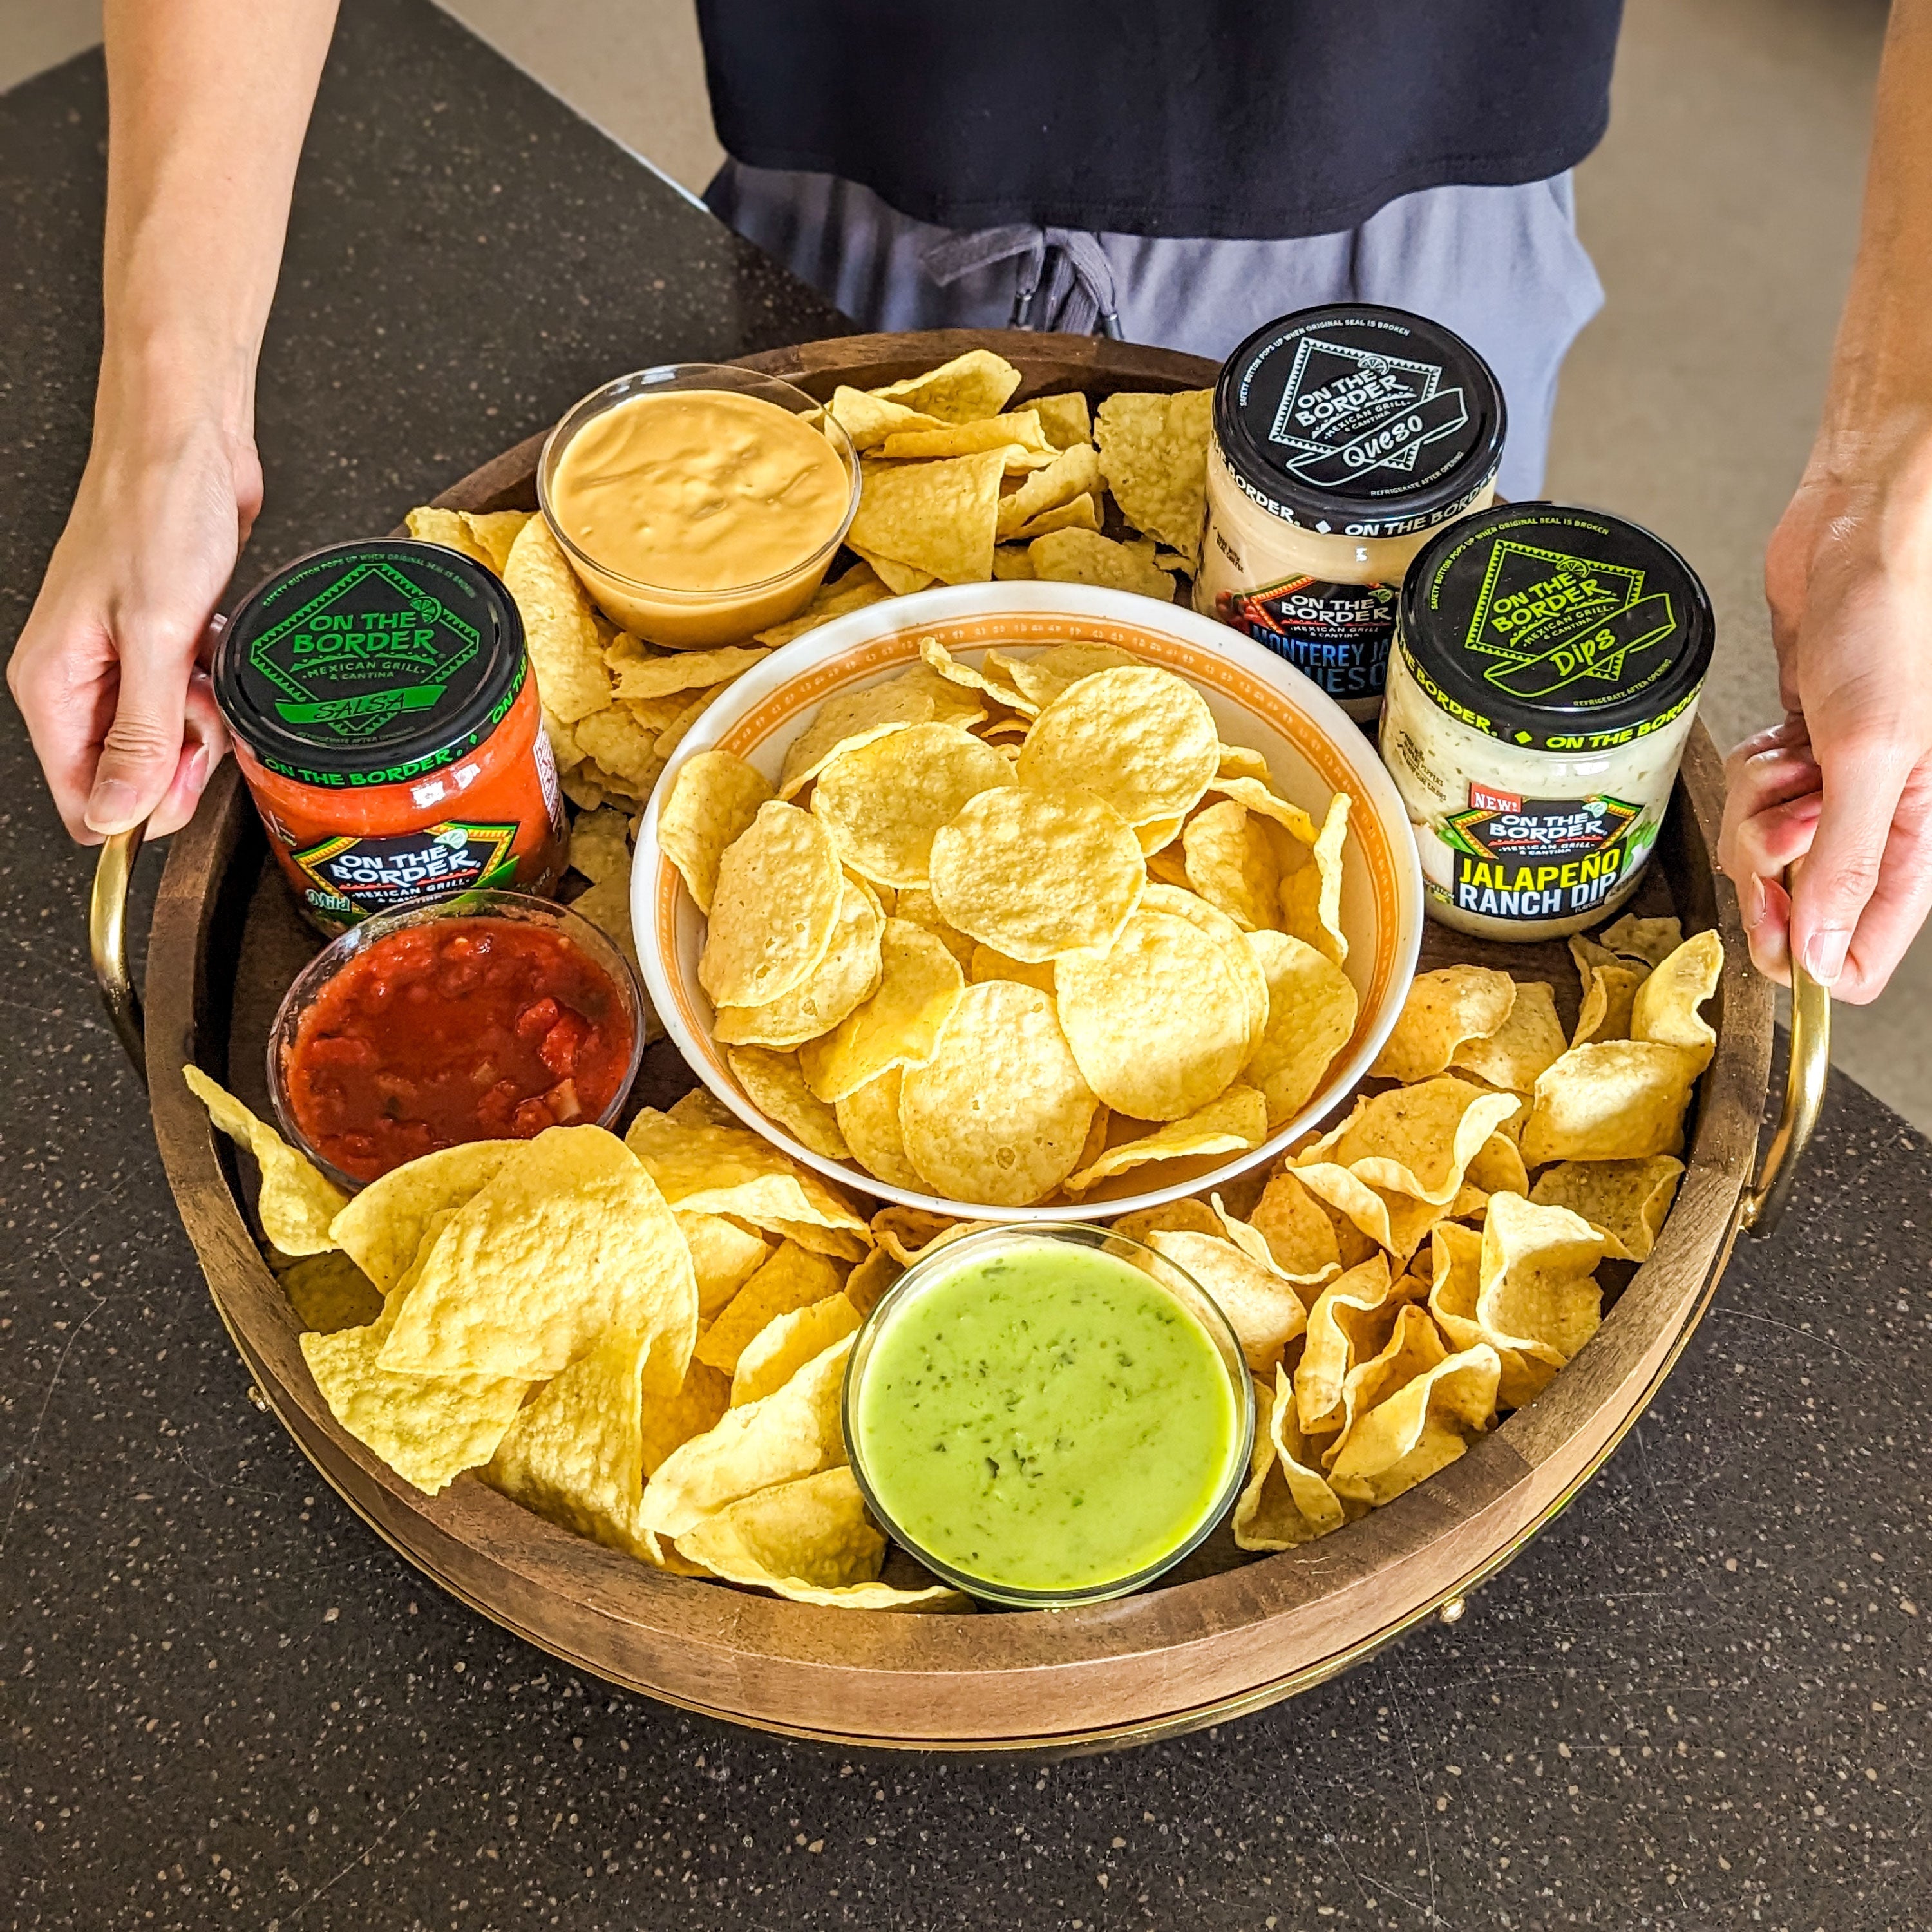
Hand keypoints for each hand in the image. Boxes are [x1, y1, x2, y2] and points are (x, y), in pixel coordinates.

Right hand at [9, 412, 258, 842]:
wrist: (190, 441)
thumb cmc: (159, 512)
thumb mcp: (154, 637)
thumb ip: (141, 734)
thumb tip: (118, 813)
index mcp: (53, 682)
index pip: (81, 797)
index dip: (139, 810)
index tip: (186, 786)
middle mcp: (80, 676)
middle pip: (129, 775)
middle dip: (181, 763)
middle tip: (206, 716)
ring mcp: (122, 660)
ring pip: (166, 739)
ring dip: (203, 724)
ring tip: (210, 673)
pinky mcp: (164, 642)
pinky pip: (190, 700)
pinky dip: (213, 691)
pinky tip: (218, 657)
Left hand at [1719, 455, 1931, 1002]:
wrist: (1859, 541)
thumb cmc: (1890, 623)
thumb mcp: (1872, 753)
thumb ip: (1849, 860)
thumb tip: (1825, 954)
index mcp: (1916, 835)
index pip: (1861, 950)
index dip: (1806, 949)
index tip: (1775, 915)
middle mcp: (1877, 820)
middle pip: (1794, 903)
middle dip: (1769, 860)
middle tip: (1785, 810)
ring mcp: (1832, 789)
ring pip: (1760, 850)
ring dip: (1755, 805)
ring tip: (1793, 757)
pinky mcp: (1795, 755)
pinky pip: (1746, 799)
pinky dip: (1749, 772)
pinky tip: (1780, 738)